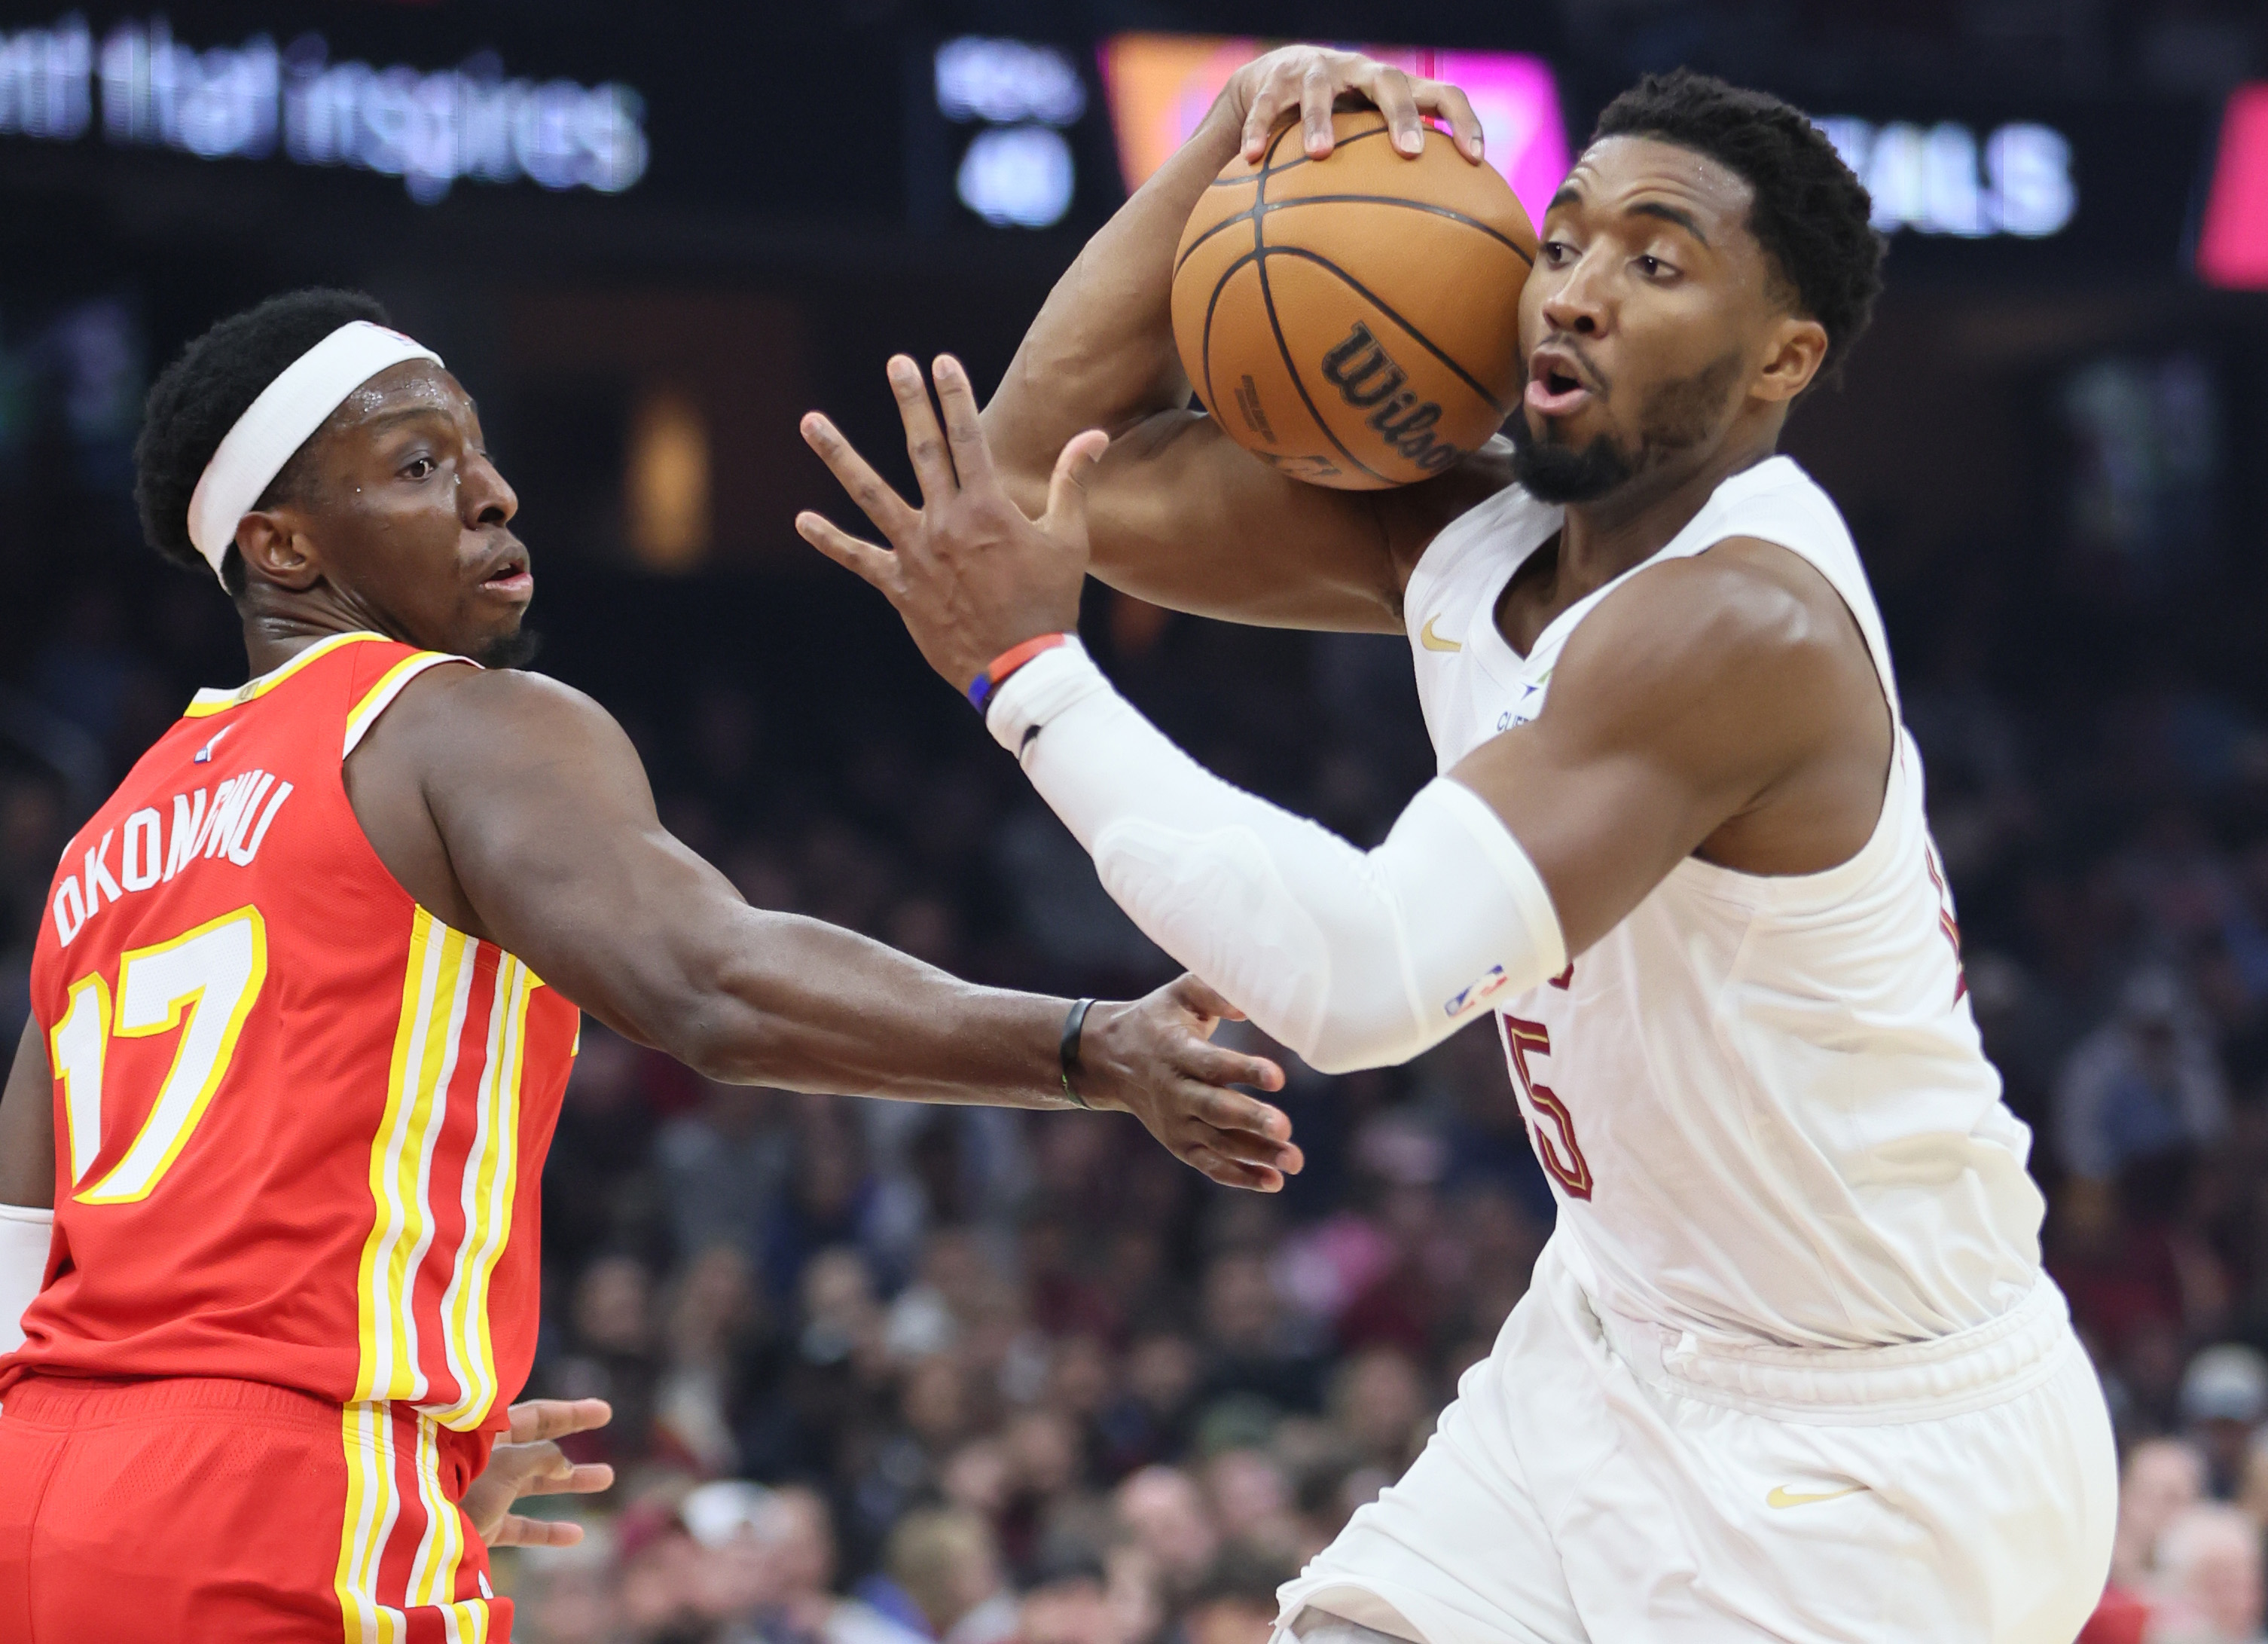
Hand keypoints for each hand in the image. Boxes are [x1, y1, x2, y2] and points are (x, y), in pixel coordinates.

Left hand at [461, 1398, 615, 1548]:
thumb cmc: (458, 1485)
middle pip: (534, 1442)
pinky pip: (519, 1526)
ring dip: (569, 1481)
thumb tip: (562, 1463)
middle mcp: (483, 1459)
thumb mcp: (507, 1464)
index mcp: (485, 1433)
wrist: (413, 1532)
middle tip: (605, 1419)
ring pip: (532, 1483)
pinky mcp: (478, 1527)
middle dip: (571, 1434)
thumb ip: (541, 1457)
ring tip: (606, 1478)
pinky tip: (576, 1535)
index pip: (534, 1415)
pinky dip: (546, 1530)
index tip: (604, 1412)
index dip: (570, 1413)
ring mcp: (481, 1493)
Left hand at [798, 354, 1098, 694]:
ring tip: (810, 422)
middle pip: (923, 449)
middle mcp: (946, 522)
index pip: (969, 437)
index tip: (942, 361)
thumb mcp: (1069, 539)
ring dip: (838, 454)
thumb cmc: (1049, 603)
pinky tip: (803, 520)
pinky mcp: (899, 587)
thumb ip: (1072, 482)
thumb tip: (1094, 435)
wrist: (1021, 666)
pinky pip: (858, 559)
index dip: (955, 395)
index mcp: (988, 508)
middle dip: (910, 402)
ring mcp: (917, 553)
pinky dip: (830, 540)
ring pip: (869, 494)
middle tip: (896, 363)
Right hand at [1078, 974, 1302, 1192]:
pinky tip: (1273, 1182)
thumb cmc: (1158, 1019)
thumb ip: (1214, 992)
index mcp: (1176, 1052)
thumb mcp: (1179, 994)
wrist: (1111, 1059)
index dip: (1244, 1071)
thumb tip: (1249, 1005)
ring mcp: (1177, 1122)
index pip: (1212, 1064)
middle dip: (1250, 1120)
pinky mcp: (1180, 1144)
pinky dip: (1239, 1176)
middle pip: (1215, 1110)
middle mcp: (1175, 1091)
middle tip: (1285, 1127)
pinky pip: (1210, 1164)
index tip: (1278, 1077)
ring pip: (1218, 1143)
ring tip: (1294, 1161)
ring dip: (1256, 1154)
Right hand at [1217, 44, 1485, 164]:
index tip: (1475, 160)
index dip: (1462, 121)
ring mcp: (1315, 72)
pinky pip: (1265, 105)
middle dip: (1402, 115)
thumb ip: (1393, 172)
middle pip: (1389, 81)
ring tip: (1320, 155)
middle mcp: (1359, 72)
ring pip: (1319, 90)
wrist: (1274, 78)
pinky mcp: (1273, 80)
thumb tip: (1433, 238)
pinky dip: (1257, 130)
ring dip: (1320, 120)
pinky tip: (1250, 158)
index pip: (1442, 94)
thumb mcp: (1367, 138)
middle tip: (1410, 153)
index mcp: (1393, 88)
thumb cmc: (1336, 122)